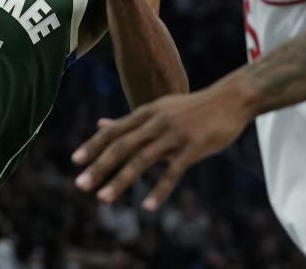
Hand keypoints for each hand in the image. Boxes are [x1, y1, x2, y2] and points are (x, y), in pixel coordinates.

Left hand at [70, 84, 251, 210]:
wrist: (230, 99)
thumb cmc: (192, 108)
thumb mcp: (158, 110)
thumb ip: (130, 121)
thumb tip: (100, 125)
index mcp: (146, 113)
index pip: (114, 131)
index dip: (93, 145)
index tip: (75, 161)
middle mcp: (156, 122)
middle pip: (121, 146)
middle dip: (99, 166)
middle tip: (80, 185)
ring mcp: (174, 135)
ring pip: (141, 160)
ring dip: (120, 181)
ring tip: (103, 199)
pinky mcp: (193, 148)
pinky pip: (173, 172)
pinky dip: (159, 190)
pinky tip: (147, 207)